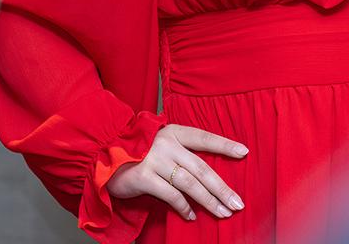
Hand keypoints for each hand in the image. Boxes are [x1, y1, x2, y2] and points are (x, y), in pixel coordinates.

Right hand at [108, 124, 247, 220]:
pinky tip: (192, 216)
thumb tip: (210, 175)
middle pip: (201, 167)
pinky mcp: (144, 177)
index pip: (203, 137)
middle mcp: (165, 144)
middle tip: (237, 203)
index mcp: (173, 132)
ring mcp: (154, 160)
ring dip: (208, 200)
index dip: (224, 144)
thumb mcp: (161, 144)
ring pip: (190, 183)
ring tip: (222, 212)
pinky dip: (184, 207)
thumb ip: (182, 152)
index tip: (244, 152)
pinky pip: (171, 195)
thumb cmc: (138, 151)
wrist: (103, 154)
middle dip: (222, 187)